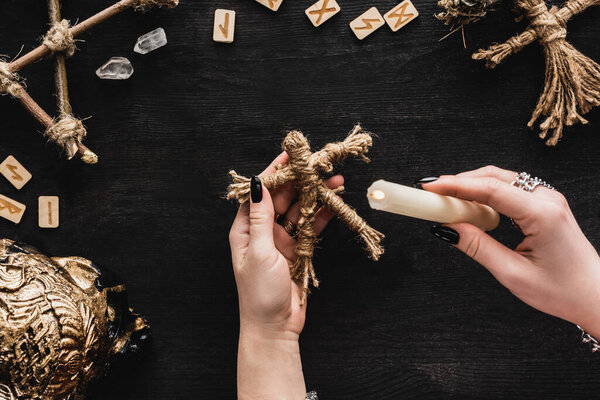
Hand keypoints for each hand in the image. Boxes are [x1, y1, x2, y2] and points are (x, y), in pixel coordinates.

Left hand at [229, 152, 342, 399]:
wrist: (275, 327)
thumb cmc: (259, 294)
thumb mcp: (259, 251)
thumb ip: (261, 217)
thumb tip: (260, 185)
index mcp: (245, 230)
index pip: (259, 194)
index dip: (273, 173)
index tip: (288, 155)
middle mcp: (262, 232)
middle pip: (282, 198)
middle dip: (299, 181)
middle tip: (318, 164)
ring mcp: (281, 241)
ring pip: (299, 210)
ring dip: (315, 195)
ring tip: (334, 179)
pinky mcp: (298, 250)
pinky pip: (311, 227)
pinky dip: (323, 214)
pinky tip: (335, 201)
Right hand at [423, 166, 599, 338]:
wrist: (596, 296)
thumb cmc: (562, 291)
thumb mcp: (513, 273)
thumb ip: (477, 247)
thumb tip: (447, 228)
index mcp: (542, 214)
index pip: (490, 189)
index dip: (455, 184)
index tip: (430, 186)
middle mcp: (547, 199)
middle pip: (494, 177)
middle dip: (460, 182)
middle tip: (432, 193)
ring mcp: (548, 199)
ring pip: (501, 179)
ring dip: (472, 186)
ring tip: (446, 200)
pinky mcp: (545, 205)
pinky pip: (510, 189)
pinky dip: (486, 193)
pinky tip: (471, 206)